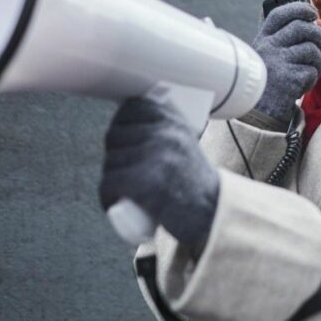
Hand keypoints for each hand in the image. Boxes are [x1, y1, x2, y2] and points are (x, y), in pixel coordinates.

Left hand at [100, 98, 218, 245]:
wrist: (213, 213)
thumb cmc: (194, 184)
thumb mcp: (185, 146)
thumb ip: (163, 131)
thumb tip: (129, 121)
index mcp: (175, 123)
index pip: (132, 108)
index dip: (121, 124)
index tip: (124, 140)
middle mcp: (167, 135)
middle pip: (115, 136)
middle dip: (114, 155)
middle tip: (126, 172)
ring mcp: (158, 157)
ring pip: (111, 162)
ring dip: (111, 179)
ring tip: (125, 191)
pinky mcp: (147, 181)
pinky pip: (110, 184)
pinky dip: (108, 197)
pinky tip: (116, 203)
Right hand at [252, 2, 320, 123]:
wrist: (259, 110)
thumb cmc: (268, 81)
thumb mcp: (267, 55)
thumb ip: (282, 39)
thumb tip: (310, 23)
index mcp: (264, 39)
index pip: (281, 14)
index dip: (299, 9)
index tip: (312, 13)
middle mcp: (269, 47)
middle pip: (303, 28)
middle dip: (319, 36)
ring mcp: (279, 62)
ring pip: (312, 50)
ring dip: (318, 62)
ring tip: (311, 71)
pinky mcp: (289, 78)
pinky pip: (312, 71)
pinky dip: (312, 79)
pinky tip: (302, 85)